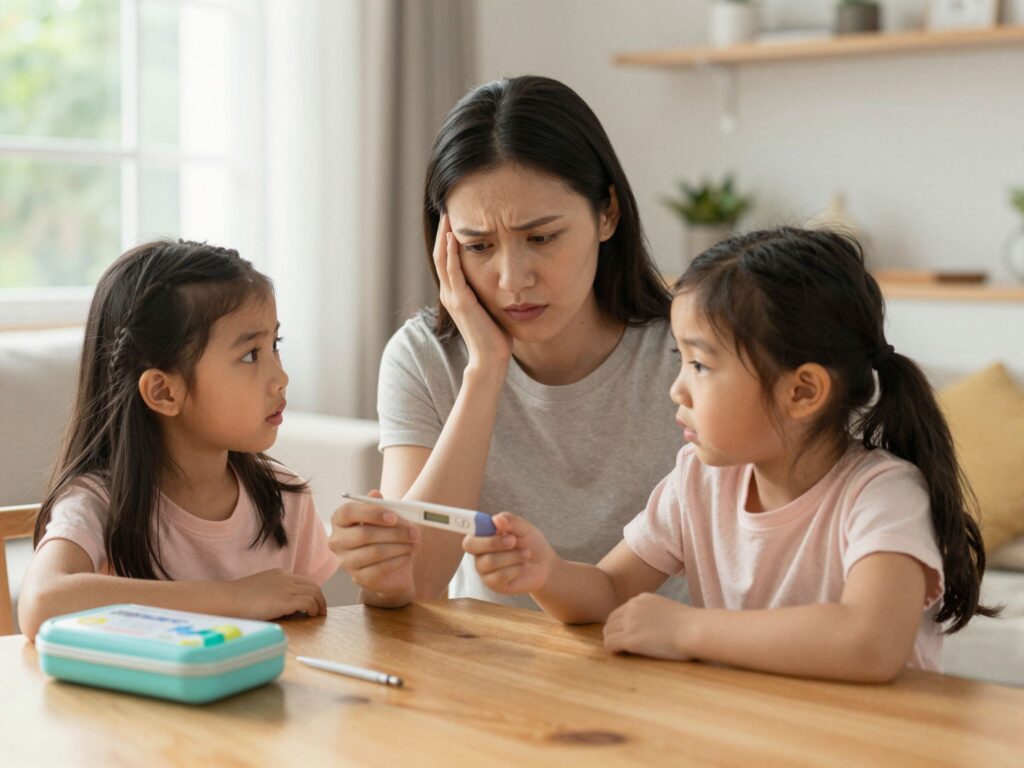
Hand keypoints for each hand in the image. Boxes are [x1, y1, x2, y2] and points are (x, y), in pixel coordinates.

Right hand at [228, 568, 326, 619]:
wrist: (227, 599)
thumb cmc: (236, 599)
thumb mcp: (257, 590)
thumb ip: (271, 593)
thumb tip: (277, 605)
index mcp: (279, 574)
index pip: (302, 581)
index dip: (310, 592)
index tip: (312, 603)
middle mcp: (286, 578)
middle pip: (312, 586)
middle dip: (319, 598)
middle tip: (320, 610)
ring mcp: (287, 588)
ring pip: (314, 592)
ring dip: (319, 605)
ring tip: (318, 615)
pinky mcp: (286, 600)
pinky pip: (309, 602)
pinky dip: (314, 609)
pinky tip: (310, 616)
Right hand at [330, 490, 418, 599]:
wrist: (391, 567)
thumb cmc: (385, 535)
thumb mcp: (385, 517)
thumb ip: (381, 506)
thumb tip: (375, 494)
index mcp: (339, 520)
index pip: (348, 512)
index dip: (372, 513)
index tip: (394, 516)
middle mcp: (337, 541)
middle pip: (364, 534)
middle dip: (394, 532)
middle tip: (414, 532)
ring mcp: (345, 561)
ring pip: (375, 552)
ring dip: (400, 546)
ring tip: (414, 543)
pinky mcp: (358, 578)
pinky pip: (380, 568)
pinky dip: (398, 560)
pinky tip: (408, 555)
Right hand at [434, 212, 511, 366]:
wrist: (491, 358)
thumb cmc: (495, 334)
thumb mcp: (490, 304)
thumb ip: (488, 289)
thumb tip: (500, 274)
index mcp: (455, 292)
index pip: (446, 258)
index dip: (447, 237)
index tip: (455, 217)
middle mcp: (449, 292)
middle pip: (439, 254)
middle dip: (443, 231)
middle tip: (447, 207)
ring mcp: (453, 297)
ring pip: (442, 259)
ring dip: (445, 236)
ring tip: (448, 216)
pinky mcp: (461, 302)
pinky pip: (453, 272)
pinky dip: (452, 254)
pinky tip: (454, 238)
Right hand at [462, 512, 556, 594]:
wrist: (544, 565)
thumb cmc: (530, 543)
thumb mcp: (524, 528)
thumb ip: (510, 521)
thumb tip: (496, 519)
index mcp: (483, 534)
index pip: (467, 528)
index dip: (465, 524)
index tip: (477, 522)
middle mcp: (479, 552)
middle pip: (471, 545)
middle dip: (494, 542)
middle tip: (513, 540)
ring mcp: (484, 570)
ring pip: (490, 561)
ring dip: (513, 556)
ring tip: (526, 554)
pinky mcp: (493, 584)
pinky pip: (499, 576)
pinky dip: (516, 569)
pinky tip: (522, 567)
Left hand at [603, 593, 692, 660]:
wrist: (695, 629)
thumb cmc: (690, 625)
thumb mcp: (667, 610)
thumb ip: (654, 614)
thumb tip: (652, 626)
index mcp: (642, 599)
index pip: (620, 611)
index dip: (622, 625)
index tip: (628, 635)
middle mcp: (632, 607)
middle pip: (611, 621)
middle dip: (615, 633)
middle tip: (623, 646)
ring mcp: (630, 622)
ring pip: (608, 632)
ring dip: (613, 641)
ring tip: (624, 651)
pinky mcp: (630, 638)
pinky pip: (610, 644)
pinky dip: (613, 650)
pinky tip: (622, 654)